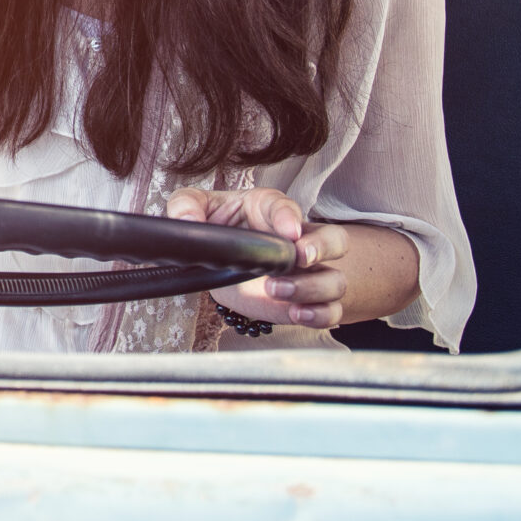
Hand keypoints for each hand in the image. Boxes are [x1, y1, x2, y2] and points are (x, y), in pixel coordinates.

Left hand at [165, 186, 349, 330]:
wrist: (221, 266)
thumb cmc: (218, 230)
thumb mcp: (196, 209)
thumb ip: (186, 206)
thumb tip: (187, 220)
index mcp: (269, 210)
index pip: (286, 206)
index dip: (289, 216)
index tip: (287, 230)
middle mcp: (298, 240)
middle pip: (333, 239)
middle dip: (320, 248)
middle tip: (298, 256)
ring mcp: (308, 273)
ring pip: (334, 279)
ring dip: (312, 287)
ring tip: (278, 290)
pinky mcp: (306, 302)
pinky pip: (330, 311)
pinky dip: (319, 314)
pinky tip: (298, 313)